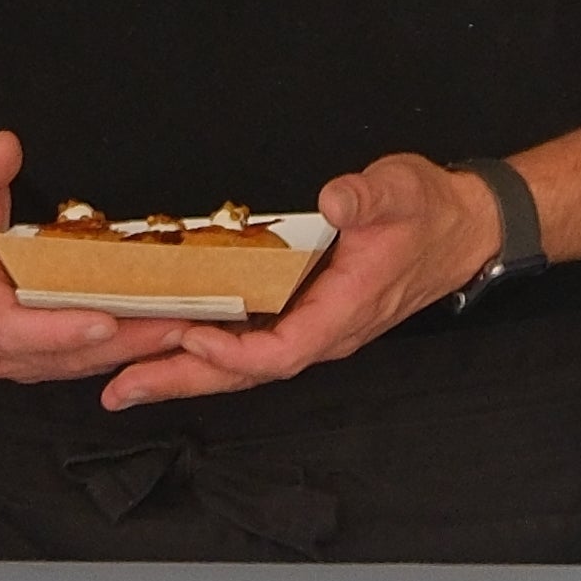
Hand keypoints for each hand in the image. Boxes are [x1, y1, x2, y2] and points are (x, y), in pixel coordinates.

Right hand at [0, 128, 149, 387]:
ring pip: (70, 367)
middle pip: (57, 356)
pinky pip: (72, 365)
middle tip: (175, 325)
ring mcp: (3, 358)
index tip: (105, 321)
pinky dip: (113, 354)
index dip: (59, 330)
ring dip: (126, 353)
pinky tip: (152, 338)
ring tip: (179, 331)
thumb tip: (7, 146)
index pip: (12, 327)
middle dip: (119, 343)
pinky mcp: (23, 360)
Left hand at [89, 150, 500, 411]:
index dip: (233, 353)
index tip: (188, 337)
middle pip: (246, 372)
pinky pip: (248, 344)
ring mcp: (312, 327)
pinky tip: (167, 349)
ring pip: (241, 365)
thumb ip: (366, 198)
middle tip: (119, 389)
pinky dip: (206, 352)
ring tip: (124, 383)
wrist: (461, 229)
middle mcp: (324, 331)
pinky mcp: (303, 315)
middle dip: (182, 380)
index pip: (283, 351)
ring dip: (184, 373)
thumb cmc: (429, 212)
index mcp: (345, 311)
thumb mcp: (400, 192)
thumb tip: (333, 199)